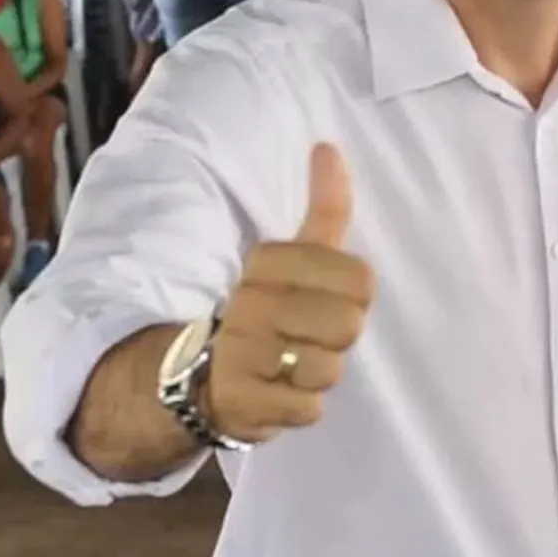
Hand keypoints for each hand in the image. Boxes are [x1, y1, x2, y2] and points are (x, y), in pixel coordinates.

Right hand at [205, 144, 374, 443]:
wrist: (198, 375)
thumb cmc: (264, 310)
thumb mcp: (291, 256)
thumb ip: (322, 208)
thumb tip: (329, 147)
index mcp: (268, 262)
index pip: (359, 278)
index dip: (354, 294)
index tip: (329, 296)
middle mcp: (252, 304)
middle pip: (349, 325)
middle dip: (338, 336)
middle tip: (310, 335)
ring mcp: (244, 355)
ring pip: (329, 369)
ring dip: (319, 373)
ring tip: (291, 364)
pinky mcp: (243, 404)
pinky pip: (309, 409)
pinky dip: (300, 406)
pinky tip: (279, 392)